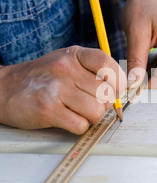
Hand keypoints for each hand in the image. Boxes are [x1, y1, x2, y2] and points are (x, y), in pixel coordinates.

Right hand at [0, 46, 126, 133]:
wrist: (3, 89)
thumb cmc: (40, 78)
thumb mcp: (65, 63)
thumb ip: (91, 71)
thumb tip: (119, 93)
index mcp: (74, 55)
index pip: (109, 65)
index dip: (118, 82)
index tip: (115, 92)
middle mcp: (66, 69)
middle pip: (106, 94)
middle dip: (103, 105)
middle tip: (90, 105)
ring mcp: (56, 89)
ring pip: (96, 111)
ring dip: (91, 118)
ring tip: (77, 112)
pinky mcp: (48, 110)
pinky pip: (81, 125)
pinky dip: (78, 127)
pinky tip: (66, 119)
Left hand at [122, 0, 156, 87]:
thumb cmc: (143, 4)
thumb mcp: (135, 33)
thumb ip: (135, 61)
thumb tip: (132, 86)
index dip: (142, 87)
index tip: (123, 87)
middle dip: (144, 80)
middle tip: (124, 69)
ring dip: (147, 73)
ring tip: (134, 54)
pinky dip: (151, 67)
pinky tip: (142, 53)